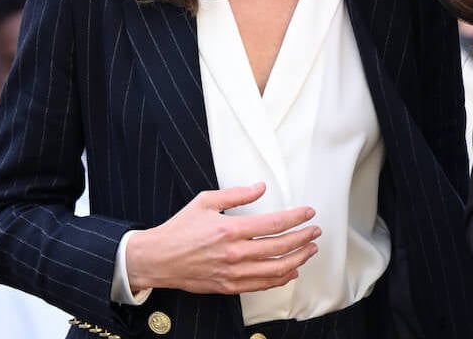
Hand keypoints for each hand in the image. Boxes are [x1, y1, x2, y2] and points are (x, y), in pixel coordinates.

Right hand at [125, 182, 319, 294]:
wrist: (157, 259)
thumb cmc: (180, 229)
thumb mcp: (205, 202)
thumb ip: (237, 195)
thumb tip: (261, 187)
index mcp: (230, 230)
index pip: (274, 224)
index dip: (296, 218)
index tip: (309, 213)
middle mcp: (235, 253)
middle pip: (280, 247)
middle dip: (303, 238)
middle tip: (315, 232)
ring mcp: (232, 272)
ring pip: (275, 270)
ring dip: (297, 260)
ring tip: (309, 250)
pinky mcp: (228, 286)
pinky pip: (261, 285)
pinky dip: (280, 279)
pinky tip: (290, 272)